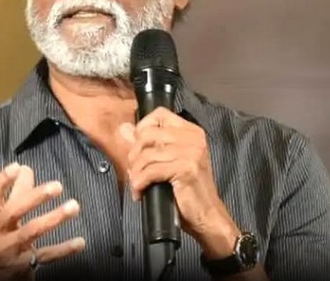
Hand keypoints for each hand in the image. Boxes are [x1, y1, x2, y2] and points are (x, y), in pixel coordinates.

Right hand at [0, 163, 85, 280]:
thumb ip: (14, 193)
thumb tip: (25, 169)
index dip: (2, 181)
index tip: (16, 167)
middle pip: (14, 211)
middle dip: (36, 197)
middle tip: (56, 186)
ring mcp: (10, 249)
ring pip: (32, 231)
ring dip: (54, 218)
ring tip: (73, 206)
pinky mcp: (23, 266)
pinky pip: (45, 255)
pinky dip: (64, 249)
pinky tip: (79, 242)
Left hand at [120, 108, 239, 257]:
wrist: (206, 215)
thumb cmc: (187, 189)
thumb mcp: (167, 162)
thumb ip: (146, 144)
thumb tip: (123, 128)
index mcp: (191, 131)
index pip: (159, 114)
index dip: (142, 127)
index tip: (138, 146)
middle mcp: (193, 138)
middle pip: (148, 134)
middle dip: (134, 154)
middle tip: (134, 171)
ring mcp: (191, 152)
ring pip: (146, 154)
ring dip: (135, 172)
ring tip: (136, 184)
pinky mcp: (186, 169)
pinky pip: (151, 171)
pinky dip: (140, 182)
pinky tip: (140, 192)